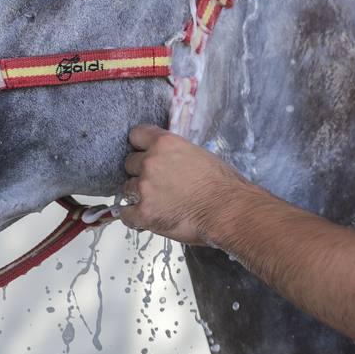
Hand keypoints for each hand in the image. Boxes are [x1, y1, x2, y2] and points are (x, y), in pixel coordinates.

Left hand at [120, 125, 256, 244]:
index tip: (144, 153)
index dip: (140, 146)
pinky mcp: (144, 213)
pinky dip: (135, 217)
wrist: (228, 211)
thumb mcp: (200, 155)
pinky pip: (126, 214)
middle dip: (141, 173)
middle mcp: (150, 162)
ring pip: (127, 188)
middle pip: (129, 163)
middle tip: (158, 183)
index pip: (136, 135)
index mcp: (165, 143)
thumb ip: (178, 155)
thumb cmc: (224, 185)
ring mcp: (145, 188)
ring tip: (158, 203)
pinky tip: (147, 218)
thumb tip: (171, 162)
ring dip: (139, 195)